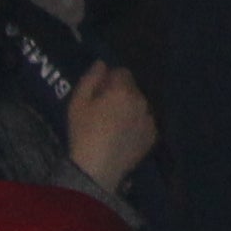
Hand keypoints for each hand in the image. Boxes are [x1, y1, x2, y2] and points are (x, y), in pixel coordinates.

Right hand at [65, 63, 158, 191]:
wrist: (97, 167)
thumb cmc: (83, 132)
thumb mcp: (77, 103)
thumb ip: (90, 79)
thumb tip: (102, 63)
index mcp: (123, 90)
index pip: (122, 72)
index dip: (109, 81)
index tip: (99, 94)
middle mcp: (141, 100)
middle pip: (132, 89)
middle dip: (120, 94)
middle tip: (104, 112)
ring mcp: (150, 118)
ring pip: (140, 106)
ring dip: (130, 109)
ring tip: (113, 126)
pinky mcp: (153, 135)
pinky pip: (145, 123)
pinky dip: (137, 125)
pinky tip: (123, 136)